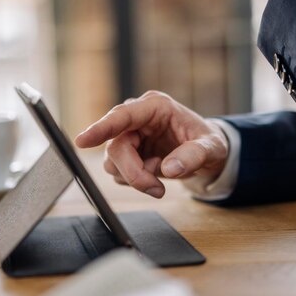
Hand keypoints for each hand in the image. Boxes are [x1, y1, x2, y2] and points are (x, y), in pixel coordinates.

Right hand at [74, 91, 228, 197]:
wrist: (204, 152)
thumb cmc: (208, 142)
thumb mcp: (212, 148)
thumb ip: (194, 156)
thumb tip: (169, 169)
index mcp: (155, 107)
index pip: (122, 116)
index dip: (102, 128)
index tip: (83, 141)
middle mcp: (137, 119)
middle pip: (116, 147)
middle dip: (134, 173)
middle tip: (157, 189)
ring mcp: (129, 135)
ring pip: (112, 163)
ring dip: (135, 178)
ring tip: (160, 177)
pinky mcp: (126, 152)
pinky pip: (118, 173)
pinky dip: (135, 181)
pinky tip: (153, 174)